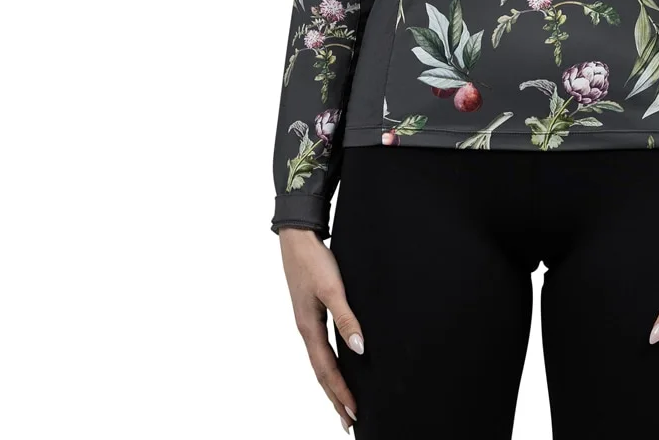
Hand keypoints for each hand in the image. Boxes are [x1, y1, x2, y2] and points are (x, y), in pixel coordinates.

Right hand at [278, 227, 363, 432]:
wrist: (298, 238)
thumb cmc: (314, 261)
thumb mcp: (333, 288)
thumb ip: (346, 318)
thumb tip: (359, 348)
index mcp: (309, 328)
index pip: (327, 370)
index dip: (340, 392)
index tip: (353, 413)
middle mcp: (306, 330)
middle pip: (321, 372)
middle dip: (334, 398)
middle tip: (348, 421)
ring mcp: (307, 322)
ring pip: (320, 361)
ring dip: (331, 384)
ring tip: (343, 402)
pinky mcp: (311, 313)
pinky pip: (320, 347)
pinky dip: (328, 364)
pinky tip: (337, 364)